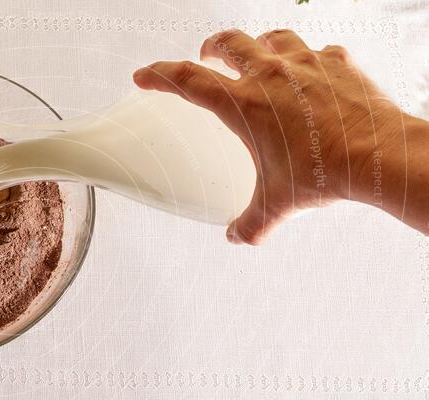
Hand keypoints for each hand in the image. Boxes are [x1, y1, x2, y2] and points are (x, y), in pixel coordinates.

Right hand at [134, 29, 427, 243]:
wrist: (380, 157)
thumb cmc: (325, 175)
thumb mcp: (278, 205)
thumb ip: (252, 222)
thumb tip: (238, 236)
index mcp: (244, 105)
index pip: (189, 81)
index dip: (160, 75)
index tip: (145, 75)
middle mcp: (271, 76)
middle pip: (229, 43)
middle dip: (211, 46)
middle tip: (207, 55)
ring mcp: (307, 64)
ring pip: (273, 37)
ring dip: (260, 44)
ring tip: (258, 55)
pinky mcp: (338, 63)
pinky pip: (318, 51)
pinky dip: (309, 59)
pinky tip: (311, 73)